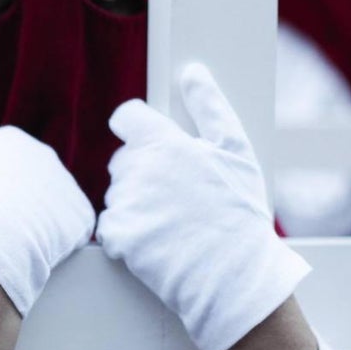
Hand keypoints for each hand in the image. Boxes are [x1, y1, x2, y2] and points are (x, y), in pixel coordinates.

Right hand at [0, 126, 94, 316]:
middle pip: (34, 183)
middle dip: (23, 204)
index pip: (7, 164)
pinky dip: (57, 247)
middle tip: (4, 229)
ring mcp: (66, 183)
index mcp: (9, 142)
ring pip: (53, 208)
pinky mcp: (81, 214)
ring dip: (42, 224)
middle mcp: (43, 154)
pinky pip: (70, 233)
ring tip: (20, 244)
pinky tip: (38, 253)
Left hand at [97, 63, 310, 349]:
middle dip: (143, 174)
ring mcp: (125, 204)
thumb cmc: (239, 213)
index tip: (152, 145)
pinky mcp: (117, 236)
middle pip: (123, 161)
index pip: (126, 118)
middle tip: (178, 199)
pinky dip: (128, 236)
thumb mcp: (237, 153)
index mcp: (164, 143)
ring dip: (137, 206)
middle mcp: (139, 169)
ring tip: (173, 224)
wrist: (232, 277)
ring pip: (118, 195)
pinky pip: (111, 227)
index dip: (137, 129)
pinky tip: (157, 244)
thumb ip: (210, 107)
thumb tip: (192, 72)